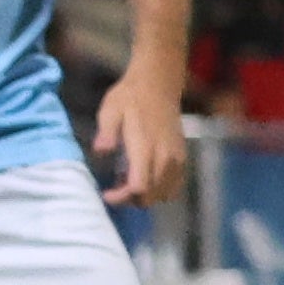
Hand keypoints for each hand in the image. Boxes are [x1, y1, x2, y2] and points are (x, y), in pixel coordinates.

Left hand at [95, 59, 187, 206]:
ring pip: (164, 194)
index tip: (106, 194)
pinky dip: (158, 189)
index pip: (140, 187)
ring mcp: (177, 158)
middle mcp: (166, 157)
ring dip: (144, 195)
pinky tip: (143, 176)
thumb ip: (106, 132)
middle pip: (151, 196)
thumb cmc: (130, 97)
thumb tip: (100, 151)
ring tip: (126, 180)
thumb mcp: (110, 110)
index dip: (122, 197)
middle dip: (130, 199)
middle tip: (113, 187)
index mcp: (146, 147)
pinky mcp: (182, 157)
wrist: (158, 85)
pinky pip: (174, 186)